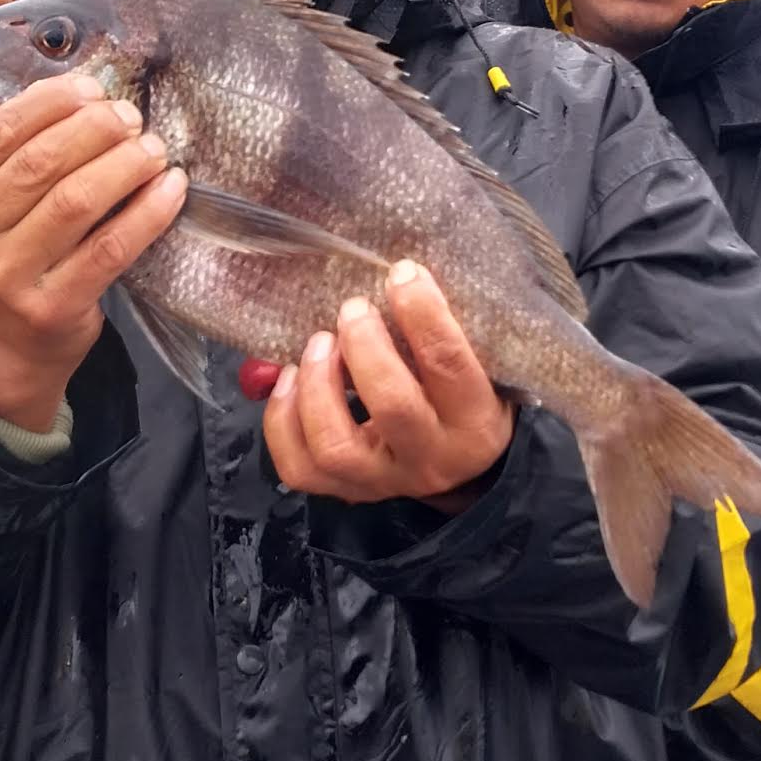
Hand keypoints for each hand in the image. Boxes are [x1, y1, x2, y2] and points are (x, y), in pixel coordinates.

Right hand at [0, 73, 186, 430]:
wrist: (5, 347)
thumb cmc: (10, 258)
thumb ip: (23, 157)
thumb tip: (91, 98)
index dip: (50, 103)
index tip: (92, 88)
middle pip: (40, 163)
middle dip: (94, 129)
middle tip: (131, 118)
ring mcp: (10, 276)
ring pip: (76, 202)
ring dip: (124, 165)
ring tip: (153, 149)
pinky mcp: (54, 307)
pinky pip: (111, 248)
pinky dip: (148, 212)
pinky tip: (170, 188)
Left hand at [262, 262, 513, 505]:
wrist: (461, 466)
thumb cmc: (464, 395)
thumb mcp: (477, 365)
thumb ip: (444, 329)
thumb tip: (396, 268)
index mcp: (475, 422)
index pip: (449, 364)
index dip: (423, 314)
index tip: (401, 273)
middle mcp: (432, 459)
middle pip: (392, 406)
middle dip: (364, 348)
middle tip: (353, 308)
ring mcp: (384, 481)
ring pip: (335, 446)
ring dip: (316, 385)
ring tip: (318, 343)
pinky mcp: (345, 491)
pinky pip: (299, 467)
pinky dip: (283, 419)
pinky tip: (288, 378)